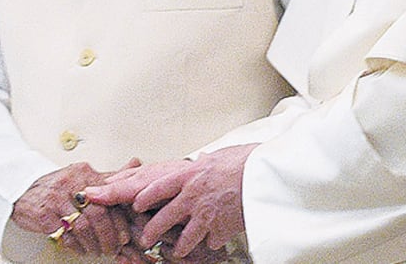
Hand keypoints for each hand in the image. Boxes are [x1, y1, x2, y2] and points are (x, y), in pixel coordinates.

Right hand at [11, 160, 138, 256]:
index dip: (122, 218)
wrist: (22, 188)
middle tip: (115, 246)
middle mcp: (71, 184)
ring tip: (98, 250)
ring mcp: (56, 199)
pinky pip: (64, 234)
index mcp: (85, 173)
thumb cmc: (58, 185)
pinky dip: (75, 245)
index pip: (112, 196)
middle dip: (109, 234)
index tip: (128, 233)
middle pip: (99, 213)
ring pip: (82, 226)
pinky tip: (81, 249)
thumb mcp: (83, 175)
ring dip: (93, 243)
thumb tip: (136, 163)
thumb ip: (109, 175)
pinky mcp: (43, 214)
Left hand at [87, 144, 256, 256]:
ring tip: (176, 250)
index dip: (144, 199)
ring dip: (179, 246)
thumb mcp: (221, 155)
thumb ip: (206, 164)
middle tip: (145, 239)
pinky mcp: (221, 229)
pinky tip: (214, 240)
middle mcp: (193, 196)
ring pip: (184, 239)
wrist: (268, 174)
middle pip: (163, 219)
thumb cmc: (248, 160)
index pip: (157, 188)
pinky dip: (212, 241)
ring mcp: (206, 215)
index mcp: (191, 175)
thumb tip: (203, 161)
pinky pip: (211, 241)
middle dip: (151, 232)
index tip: (136, 206)